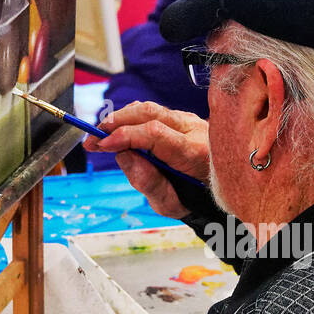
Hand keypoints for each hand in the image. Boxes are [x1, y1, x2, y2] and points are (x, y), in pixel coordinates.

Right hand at [83, 102, 209, 218]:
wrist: (220, 190)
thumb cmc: (195, 199)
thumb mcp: (171, 204)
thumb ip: (148, 183)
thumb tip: (123, 156)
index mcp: (193, 152)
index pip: (154, 133)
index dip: (125, 136)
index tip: (102, 145)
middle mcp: (194, 130)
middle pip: (150, 113)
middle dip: (117, 122)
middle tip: (93, 138)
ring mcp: (190, 122)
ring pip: (151, 109)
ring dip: (121, 117)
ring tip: (101, 134)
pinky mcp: (183, 120)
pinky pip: (154, 112)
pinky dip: (131, 118)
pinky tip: (118, 131)